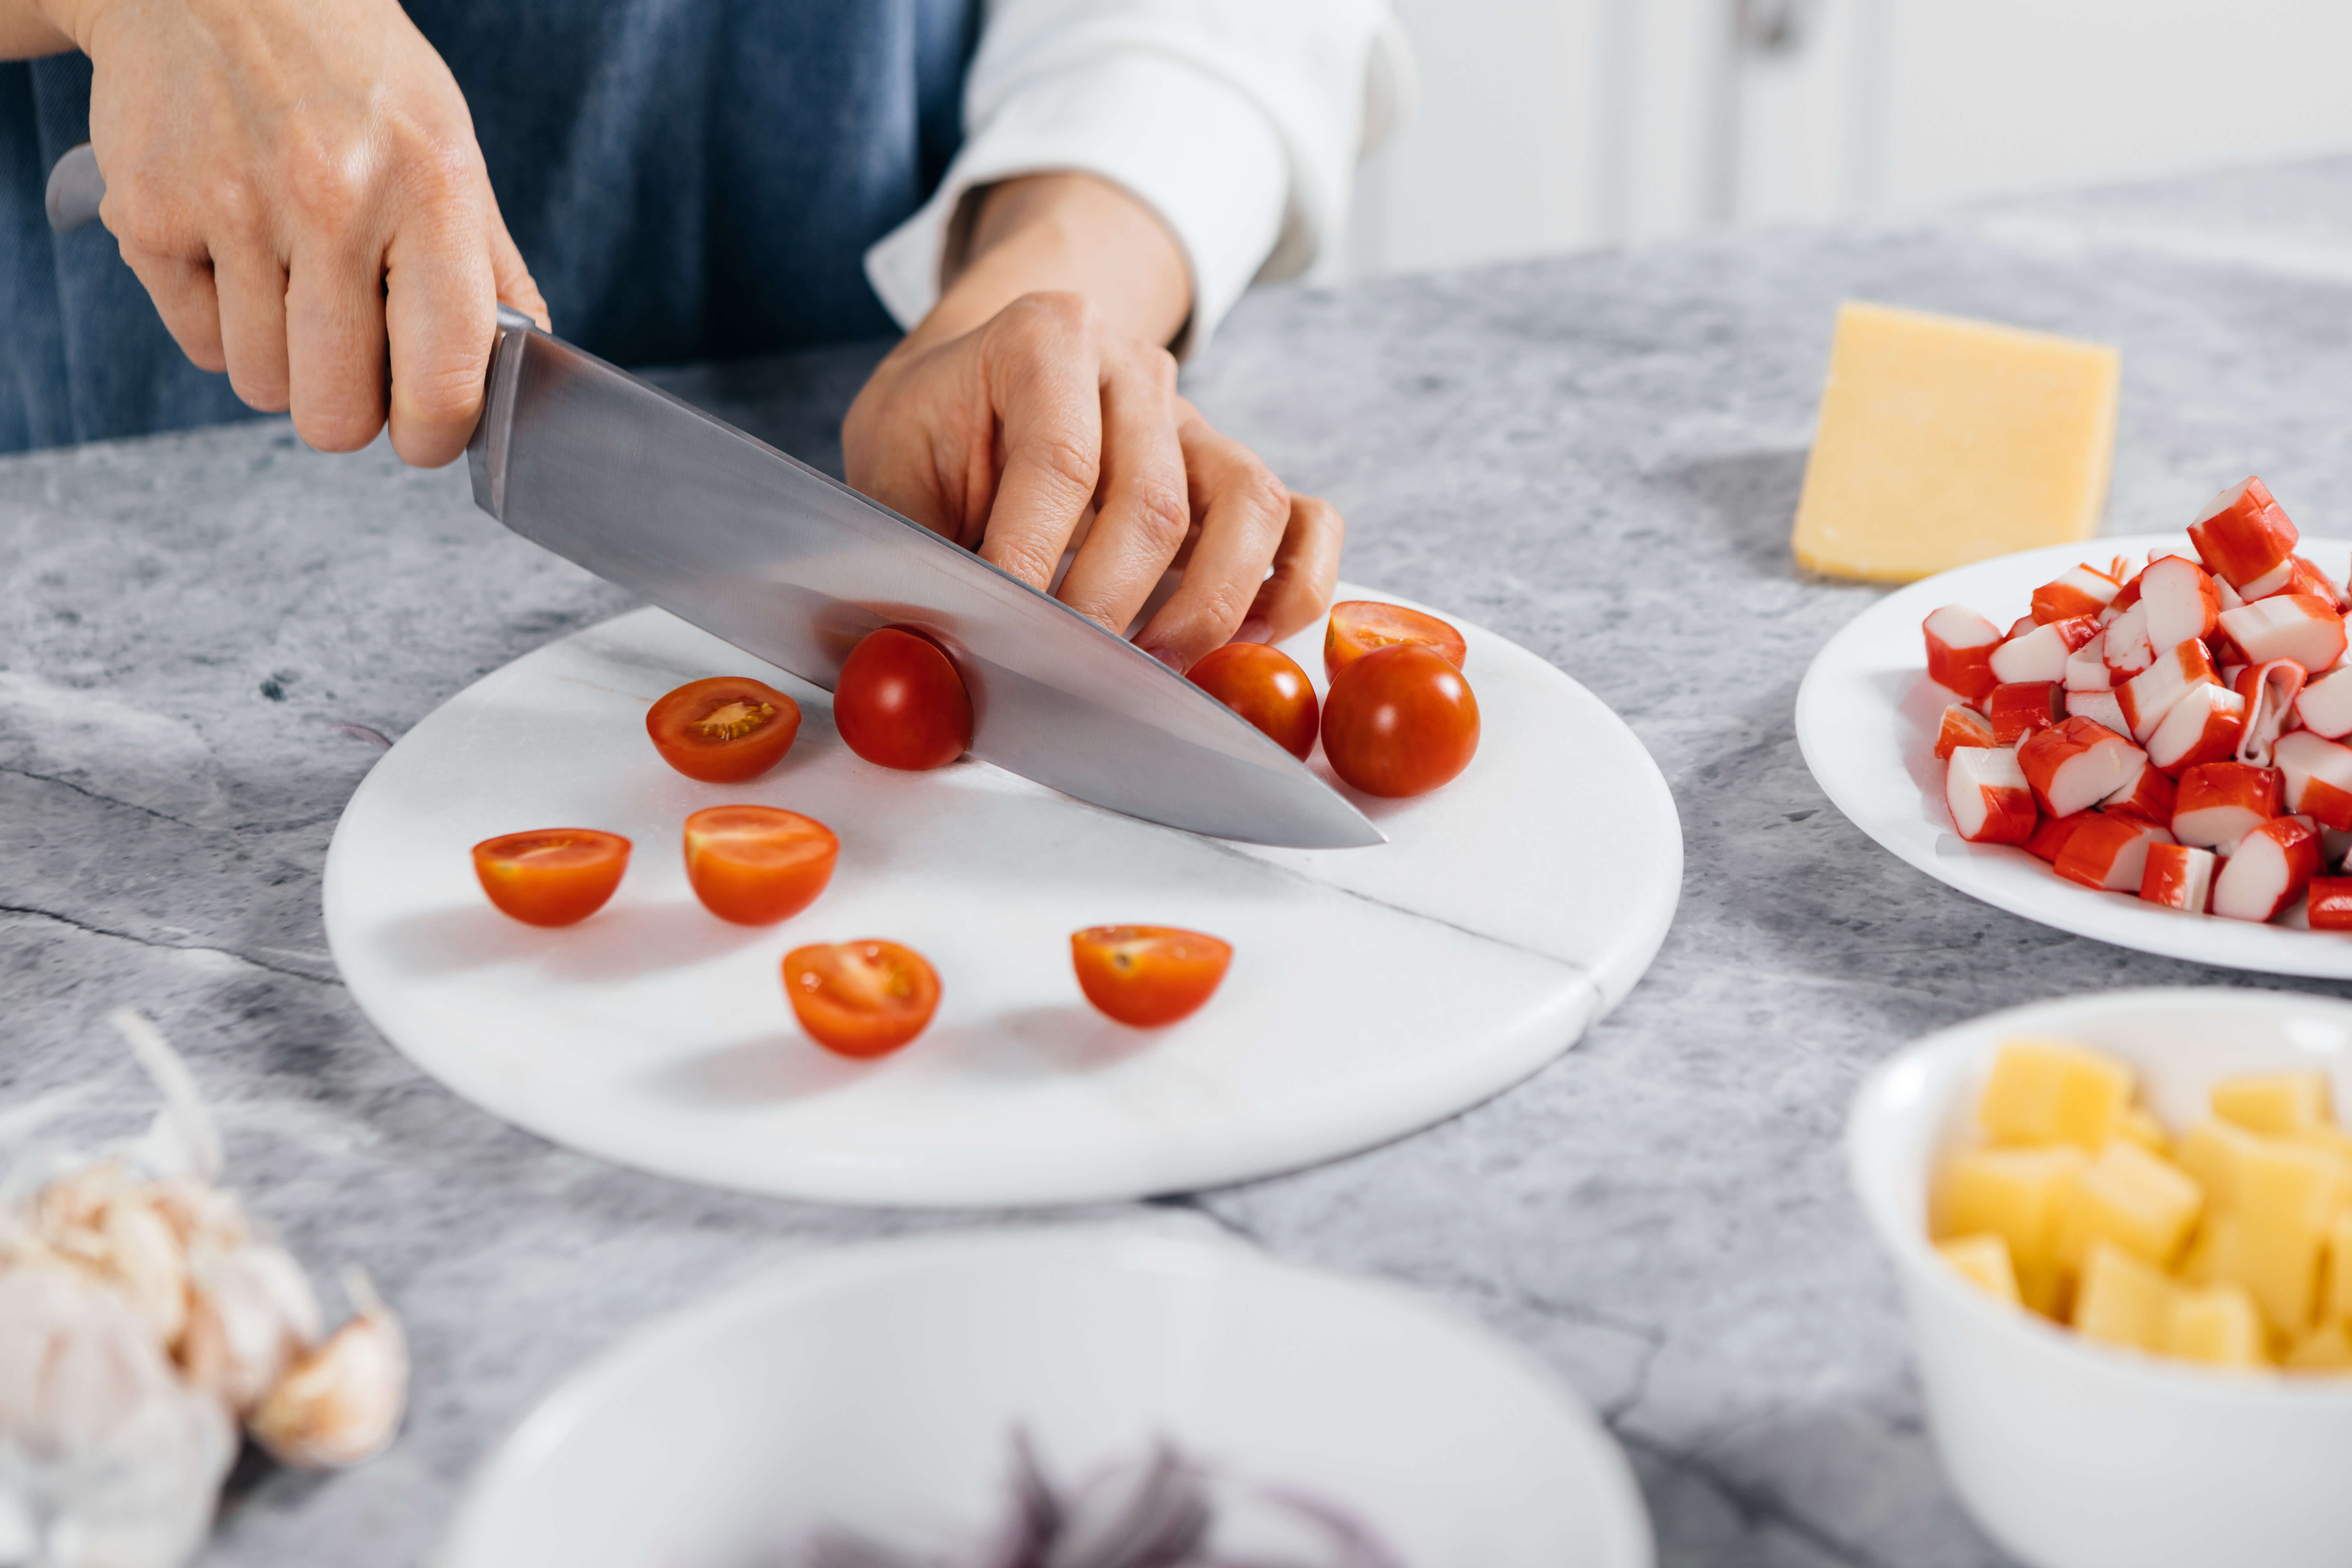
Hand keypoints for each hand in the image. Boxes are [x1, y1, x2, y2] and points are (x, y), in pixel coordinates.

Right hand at [46, 0, 545, 463]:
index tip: (426, 428)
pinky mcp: (147, 215)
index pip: (443, 379)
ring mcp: (231, 207)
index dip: (435, 434)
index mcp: (429, 191)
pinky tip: (237, 250)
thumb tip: (523, 377)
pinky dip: (220, 320)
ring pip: (263, 386)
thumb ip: (494, 275)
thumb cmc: (356, 80)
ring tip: (292, 280)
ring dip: (283, 360)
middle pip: (336, 415)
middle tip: (354, 354)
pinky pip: (199, 343)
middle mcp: (331, 199)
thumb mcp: (452, 154)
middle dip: (348, 408)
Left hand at [842, 174, 1340, 671]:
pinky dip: (1294, 586)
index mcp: (1047, 337)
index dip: (1032, 559)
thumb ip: (910, 546)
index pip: (1060, 462)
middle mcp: (1137, 370)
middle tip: (1064, 670)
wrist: (973, 383)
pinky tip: (1243, 639)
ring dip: (1206, 605)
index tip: (1006, 633)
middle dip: (1107, 604)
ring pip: (1250, 507)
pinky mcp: (1235, 476)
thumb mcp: (892, 466)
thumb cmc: (934, 430)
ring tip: (1152, 668)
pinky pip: (1307, 522)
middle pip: (1153, 499)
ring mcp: (1199, 423)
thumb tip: (915, 652)